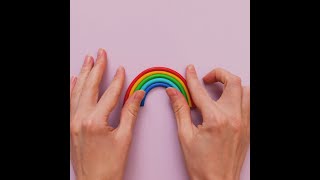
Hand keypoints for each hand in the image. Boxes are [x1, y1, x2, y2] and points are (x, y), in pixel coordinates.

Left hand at [70, 49, 144, 179]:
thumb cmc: (109, 166)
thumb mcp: (125, 138)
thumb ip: (131, 112)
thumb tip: (137, 95)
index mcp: (94, 121)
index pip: (109, 94)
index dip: (117, 80)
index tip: (121, 70)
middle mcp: (80, 119)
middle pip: (89, 87)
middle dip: (96, 68)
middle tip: (100, 54)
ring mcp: (72, 122)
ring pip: (77, 92)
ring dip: (83, 74)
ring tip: (88, 60)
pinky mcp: (69, 126)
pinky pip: (70, 102)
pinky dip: (73, 89)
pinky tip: (75, 80)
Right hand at [166, 65, 249, 179]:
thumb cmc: (202, 165)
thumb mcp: (185, 135)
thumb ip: (180, 109)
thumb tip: (173, 93)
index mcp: (216, 119)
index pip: (201, 91)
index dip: (192, 78)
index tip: (190, 71)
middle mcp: (234, 118)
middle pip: (232, 82)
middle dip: (218, 74)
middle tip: (207, 79)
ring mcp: (244, 122)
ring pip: (245, 91)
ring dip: (232, 85)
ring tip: (219, 89)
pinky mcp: (248, 128)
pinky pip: (248, 105)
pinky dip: (239, 98)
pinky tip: (228, 103)